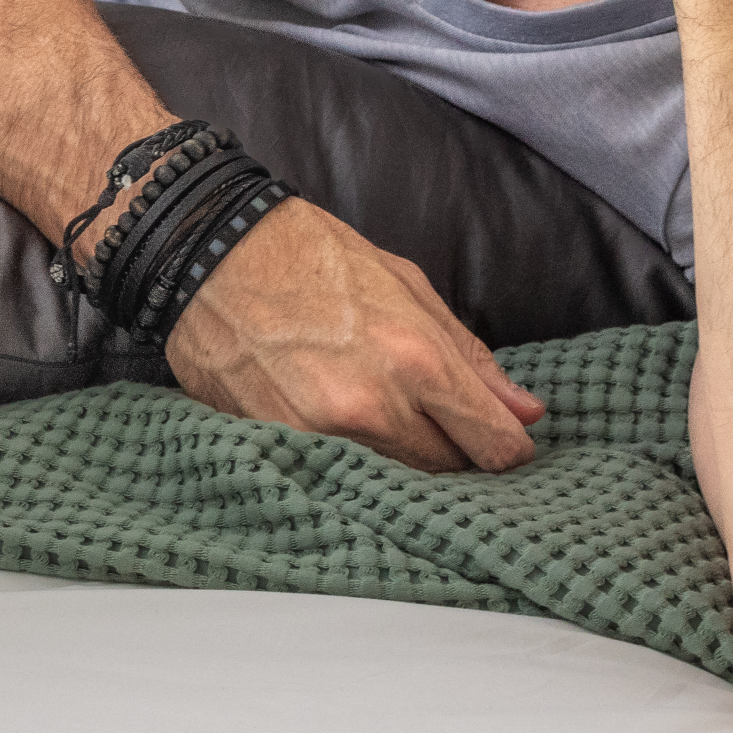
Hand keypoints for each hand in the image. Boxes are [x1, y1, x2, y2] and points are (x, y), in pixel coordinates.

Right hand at [160, 200, 545, 470]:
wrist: (209, 252)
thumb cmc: (311, 256)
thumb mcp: (405, 285)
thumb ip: (468, 355)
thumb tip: (524, 409)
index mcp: (417, 359)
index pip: (493, 443)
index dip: (509, 449)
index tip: (505, 441)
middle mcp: (374, 406)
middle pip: (448, 471)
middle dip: (456, 453)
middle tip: (441, 424)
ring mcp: (323, 435)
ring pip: (396, 481)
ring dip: (404, 461)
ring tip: (388, 420)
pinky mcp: (280, 446)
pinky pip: (341, 476)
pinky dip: (353, 462)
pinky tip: (345, 430)